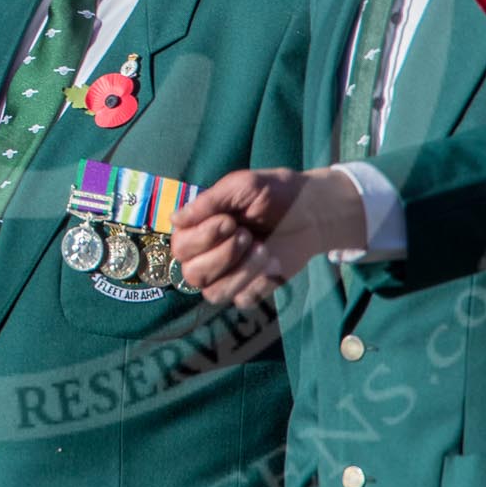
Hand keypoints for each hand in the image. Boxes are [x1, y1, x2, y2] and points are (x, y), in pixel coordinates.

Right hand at [170, 166, 365, 308]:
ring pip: (214, 293)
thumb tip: (173, 219)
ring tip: (262, 248)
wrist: (312, 212)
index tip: (230, 220)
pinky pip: (242, 300)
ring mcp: (226, 276)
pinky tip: (272, 263)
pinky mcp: (249, 290)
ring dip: (240, 271)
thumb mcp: (241, 186)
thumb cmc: (273, 193)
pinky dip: (258, 282)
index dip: (203, 238)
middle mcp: (205, 255)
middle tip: (247, 235)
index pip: (180, 247)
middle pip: (192, 274)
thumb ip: (208, 202)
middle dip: (222, 255)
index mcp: (198, 229)